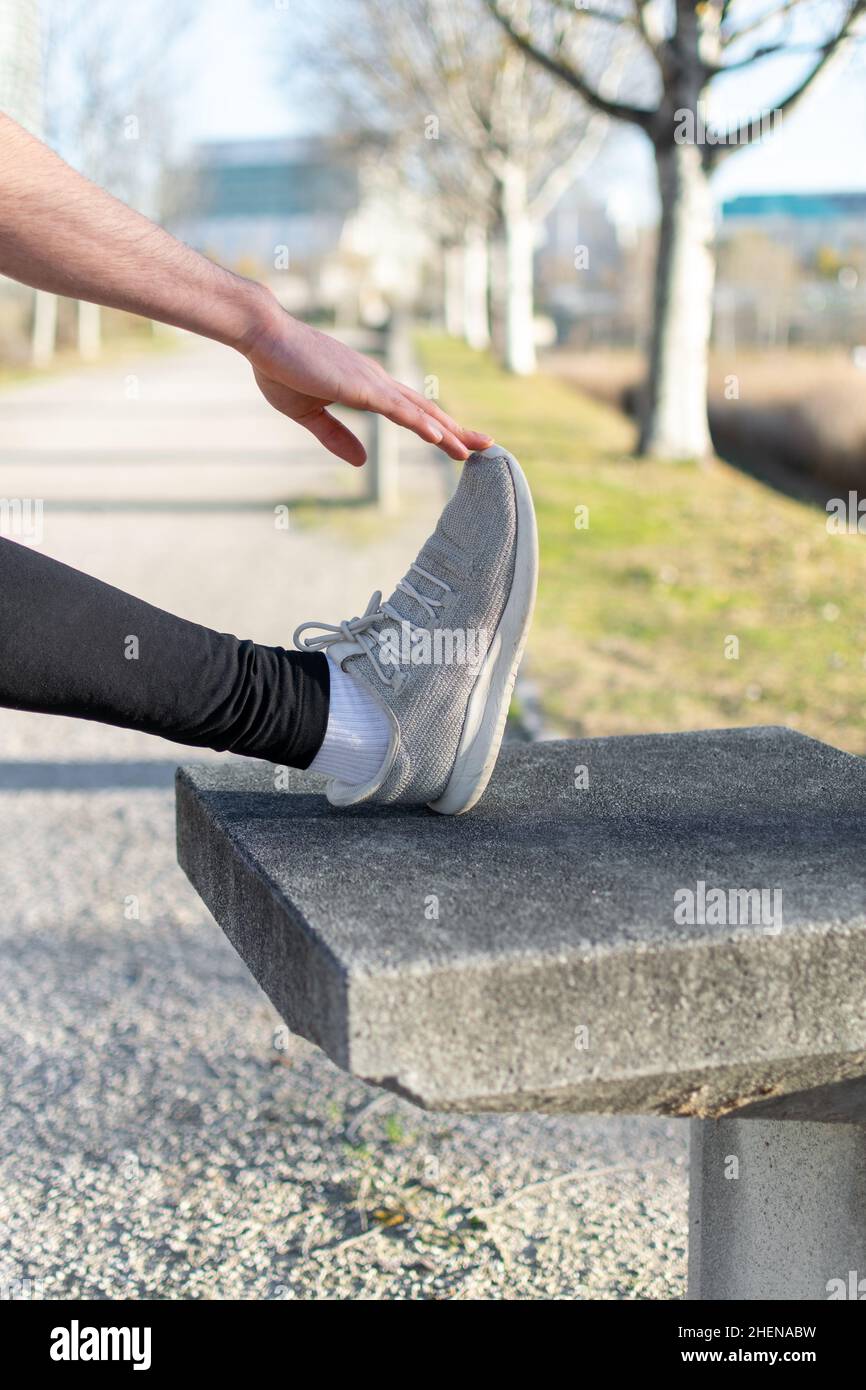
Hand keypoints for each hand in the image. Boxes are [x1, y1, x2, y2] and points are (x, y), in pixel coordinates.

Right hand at [242, 293, 492, 465]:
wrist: (262, 335)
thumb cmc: (279, 367)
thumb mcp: (308, 413)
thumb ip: (336, 436)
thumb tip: (362, 462)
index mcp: (366, 386)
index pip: (410, 411)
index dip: (437, 427)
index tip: (458, 442)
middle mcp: (377, 381)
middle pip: (425, 410)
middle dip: (456, 430)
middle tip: (485, 447)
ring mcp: (371, 382)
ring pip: (419, 411)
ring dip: (447, 431)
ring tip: (473, 449)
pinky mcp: (359, 386)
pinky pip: (397, 409)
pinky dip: (420, 423)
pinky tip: (439, 437)